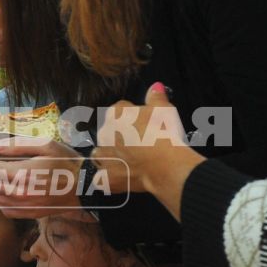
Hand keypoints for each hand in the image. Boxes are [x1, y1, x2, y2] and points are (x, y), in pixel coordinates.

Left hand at [0, 138, 86, 218]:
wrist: (87, 187)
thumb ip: (19, 146)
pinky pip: (5, 210)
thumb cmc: (68, 162)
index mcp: (24, 173)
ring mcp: (25, 206)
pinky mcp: (30, 214)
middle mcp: (21, 192)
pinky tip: (5, 190)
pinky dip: (0, 199)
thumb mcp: (46, 145)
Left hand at [93, 84, 197, 208]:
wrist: (164, 164)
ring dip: (111, 157)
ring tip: (130, 162)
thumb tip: (155, 86)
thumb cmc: (164, 132)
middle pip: (109, 132)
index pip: (121, 109)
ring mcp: (103, 157)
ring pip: (101, 154)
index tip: (146, 124)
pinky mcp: (106, 178)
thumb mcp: (164, 109)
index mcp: (115, 113)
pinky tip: (121, 179)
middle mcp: (104, 133)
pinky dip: (108, 180)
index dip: (135, 117)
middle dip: (121, 137)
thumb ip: (156, 97)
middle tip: (142, 144)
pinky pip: (101, 179)